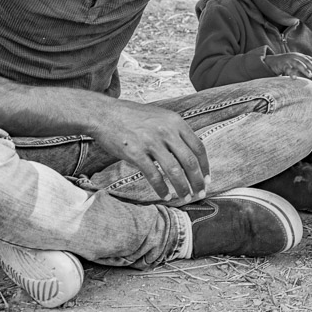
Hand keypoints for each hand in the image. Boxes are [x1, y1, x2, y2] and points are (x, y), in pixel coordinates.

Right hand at [91, 99, 208, 201]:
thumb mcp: (161, 118)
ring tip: (185, 197)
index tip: (207, 179)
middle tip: (200, 193)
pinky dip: (162, 188)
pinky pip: (154, 175)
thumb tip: (190, 156)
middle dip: (197, 180)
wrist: (105, 114)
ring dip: (182, 187)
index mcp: (176, 122)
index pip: (198, 147)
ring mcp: (151, 142)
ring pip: (174, 170)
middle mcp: (166, 131)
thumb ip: (176, 133)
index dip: (205, 166)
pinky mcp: (135, 152)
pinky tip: (165, 195)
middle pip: (190, 161)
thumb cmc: (133, 118)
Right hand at [264, 53, 311, 78]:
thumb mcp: (296, 62)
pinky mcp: (282, 64)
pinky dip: (291, 73)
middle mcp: (295, 56)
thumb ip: (304, 65)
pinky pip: (288, 69)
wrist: (273, 61)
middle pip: (306, 61)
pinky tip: (294, 78)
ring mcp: (289, 59)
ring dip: (305, 69)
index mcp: (299, 56)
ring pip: (298, 64)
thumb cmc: (286, 63)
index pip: (309, 59)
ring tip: (310, 75)